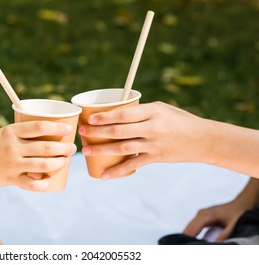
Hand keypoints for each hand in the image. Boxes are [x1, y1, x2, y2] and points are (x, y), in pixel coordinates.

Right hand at [0, 121, 75, 191]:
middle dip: (63, 148)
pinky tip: (49, 182)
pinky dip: (42, 184)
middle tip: (72, 148)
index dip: (56, 128)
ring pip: (42, 165)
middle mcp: (12, 147)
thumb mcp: (4, 134)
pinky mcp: (10, 179)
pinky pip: (30, 183)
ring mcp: (11, 164)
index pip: (39, 127)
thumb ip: (23, 134)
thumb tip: (48, 132)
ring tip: (65, 161)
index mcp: (11, 132)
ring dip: (58, 164)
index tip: (69, 129)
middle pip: (45, 147)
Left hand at [78, 102, 206, 178]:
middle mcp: (152, 128)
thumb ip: (140, 111)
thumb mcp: (161, 108)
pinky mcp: (155, 158)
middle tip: (82, 133)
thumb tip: (115, 113)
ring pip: (122, 148)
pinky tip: (104, 175)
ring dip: (102, 150)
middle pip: (119, 131)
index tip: (89, 118)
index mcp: (152, 111)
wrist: (202, 139)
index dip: (105, 116)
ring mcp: (153, 145)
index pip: (123, 114)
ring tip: (87, 151)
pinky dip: (117, 171)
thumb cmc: (179, 120)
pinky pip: (133, 166)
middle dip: (97, 132)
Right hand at [183, 200, 247, 241]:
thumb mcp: (234, 225)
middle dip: (186, 238)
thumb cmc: (237, 214)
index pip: (193, 228)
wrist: (238, 205)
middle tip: (185, 248)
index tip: (187, 246)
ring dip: (187, 236)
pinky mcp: (201, 217)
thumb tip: (215, 243)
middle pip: (189, 228)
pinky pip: (193, 227)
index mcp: (207, 215)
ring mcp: (200, 214)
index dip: (188, 237)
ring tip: (187, 245)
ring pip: (189, 227)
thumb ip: (224, 234)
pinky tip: (191, 241)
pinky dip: (191, 234)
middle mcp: (201, 214)